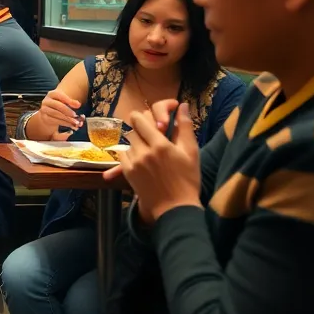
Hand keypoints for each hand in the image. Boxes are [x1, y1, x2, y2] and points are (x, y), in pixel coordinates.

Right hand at [32, 89, 82, 139]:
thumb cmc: (59, 105)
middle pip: (57, 105)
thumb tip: (78, 104)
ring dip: (66, 118)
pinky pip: (54, 120)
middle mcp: (46, 101)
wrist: (49, 112)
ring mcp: (44, 110)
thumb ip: (71, 102)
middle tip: (75, 115)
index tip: (78, 105)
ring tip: (75, 122)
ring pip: (56, 114)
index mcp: (51, 94)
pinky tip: (70, 124)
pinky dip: (64, 123)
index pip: (59, 95)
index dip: (69, 100)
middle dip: (67, 110)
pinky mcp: (45, 118)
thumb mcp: (65, 101)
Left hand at [107, 101, 201, 223]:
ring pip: (128, 143)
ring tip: (150, 153)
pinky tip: (143, 162)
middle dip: (141, 132)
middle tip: (152, 139)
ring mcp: (134, 163)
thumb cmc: (188, 179)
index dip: (143, 118)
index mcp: (160, 145)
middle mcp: (144, 152)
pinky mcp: (127, 173)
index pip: (139, 119)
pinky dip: (130, 156)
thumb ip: (185, 126)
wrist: (176, 208)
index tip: (151, 123)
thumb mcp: (191, 152)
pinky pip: (123, 156)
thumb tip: (182, 105)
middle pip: (132, 130)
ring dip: (136, 144)